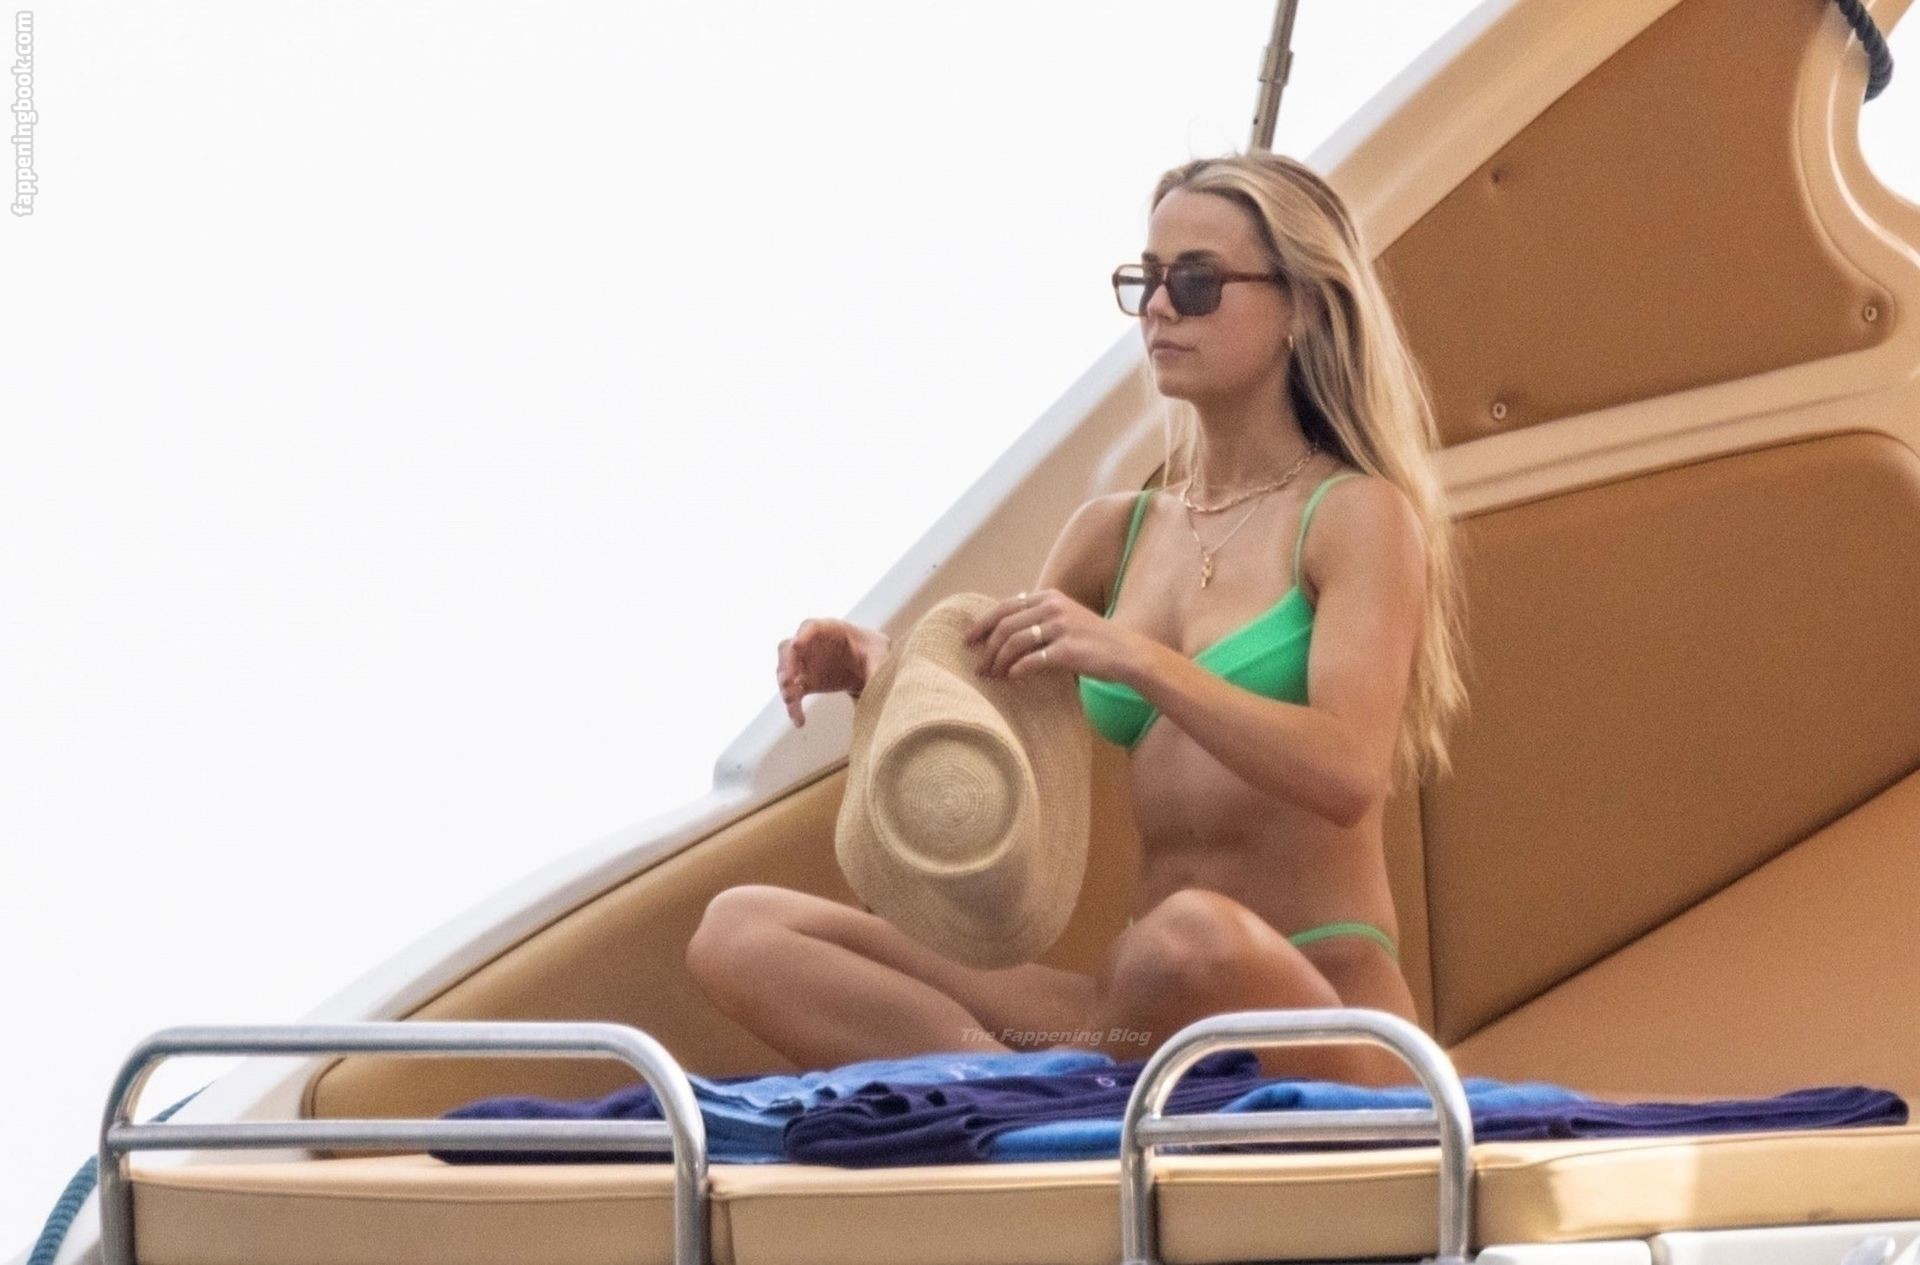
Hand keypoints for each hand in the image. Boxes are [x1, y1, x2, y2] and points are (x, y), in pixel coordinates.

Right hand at [777, 618, 887, 727]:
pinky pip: (793, 693)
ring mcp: (805, 662)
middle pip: (789, 649)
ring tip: (791, 701)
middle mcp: (811, 644)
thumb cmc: (874, 652)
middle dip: (787, 663)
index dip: (802, 635)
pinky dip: (794, 707)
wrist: (870, 666)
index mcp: (831, 630)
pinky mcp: (805, 681)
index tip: (796, 645)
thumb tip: (879, 686)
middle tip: (787, 680)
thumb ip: (878, 668)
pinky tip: (800, 722)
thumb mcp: (881, 657)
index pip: (810, 627)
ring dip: (786, 686)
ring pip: (785, 671)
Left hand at [962, 589, 1141, 684]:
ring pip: (1014, 643)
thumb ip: (1038, 615)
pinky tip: (1012, 678)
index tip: (969, 641)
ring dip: (997, 662)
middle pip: (1005, 626)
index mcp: (1049, 596)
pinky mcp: (1068, 650)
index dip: (983, 624)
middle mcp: (1053, 607)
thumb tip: (1004, 622)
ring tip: (992, 676)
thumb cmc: (1093, 638)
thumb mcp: (1065, 615)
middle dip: (986, 648)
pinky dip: (1016, 670)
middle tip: (978, 666)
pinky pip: (1031, 661)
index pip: (1005, 607)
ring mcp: (1061, 627)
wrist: (1127, 652)